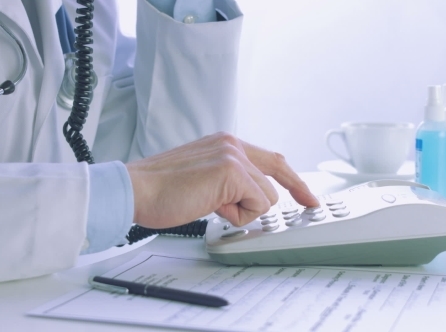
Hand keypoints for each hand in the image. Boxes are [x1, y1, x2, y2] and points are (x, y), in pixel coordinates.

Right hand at [125, 132, 318, 228]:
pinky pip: (256, 204)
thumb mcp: (201, 178)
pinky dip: (237, 214)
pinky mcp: (231, 172)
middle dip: (286, 193)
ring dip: (243, 210)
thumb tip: (246, 198)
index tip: (306, 194)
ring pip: (266, 196)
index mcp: (224, 144)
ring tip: (211, 205)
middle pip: (276, 172)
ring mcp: (232, 156)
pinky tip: (211, 207)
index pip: (269, 159)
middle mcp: (231, 144)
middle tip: (309, 204)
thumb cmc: (160, 190)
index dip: (291, 178)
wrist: (136, 190)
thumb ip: (227, 181)